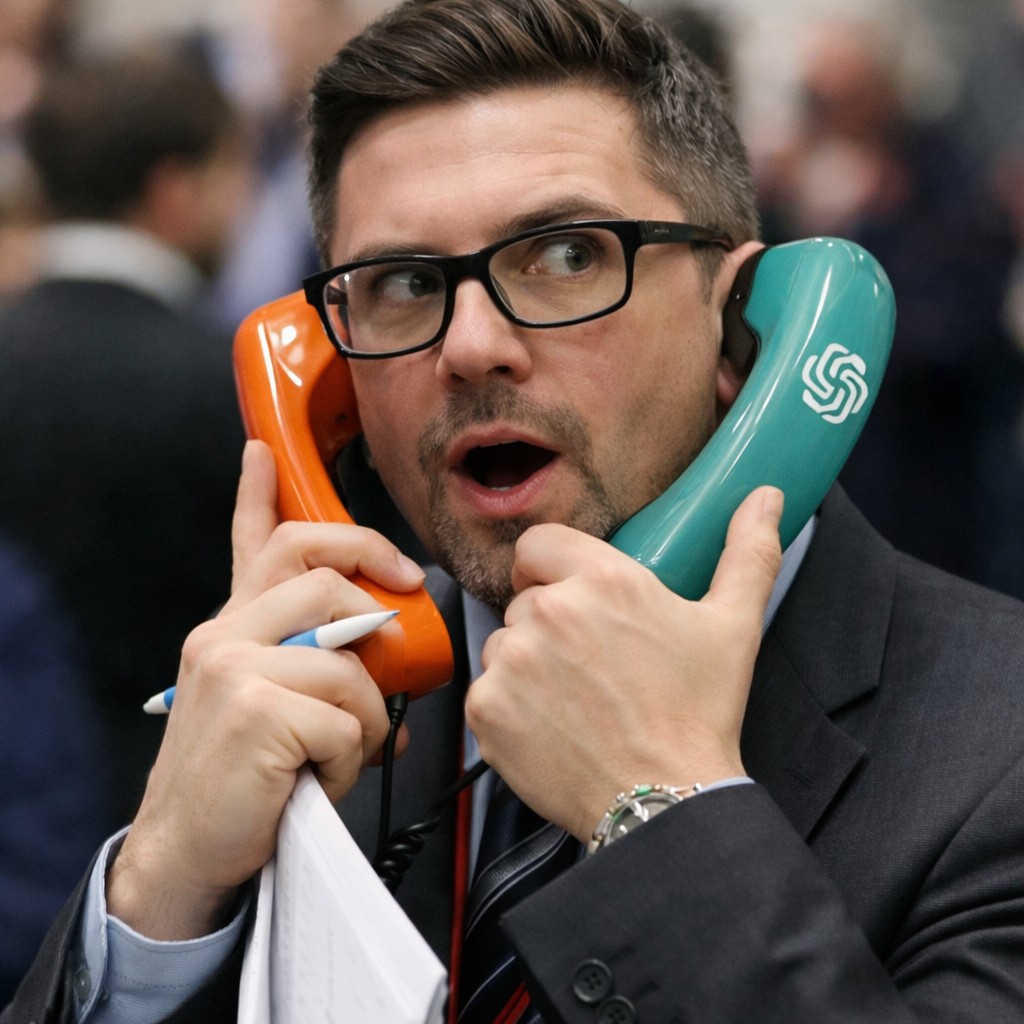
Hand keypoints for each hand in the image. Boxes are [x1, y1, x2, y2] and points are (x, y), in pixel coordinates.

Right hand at [107, 441, 425, 939]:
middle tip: (403, 613)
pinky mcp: (255, 712)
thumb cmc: (241, 780)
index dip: (259, 492)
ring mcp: (236, 669)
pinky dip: (355, 756)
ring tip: (353, 750)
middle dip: (375, 582)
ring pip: (348, 660)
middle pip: (316, 569)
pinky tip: (327, 777)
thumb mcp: (267, 707)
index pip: (249, 542)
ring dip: (371, 714)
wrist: (187, 851)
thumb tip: (392, 668)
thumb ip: (315, 672)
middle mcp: (225, 636)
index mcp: (231, 630)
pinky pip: (346, 718)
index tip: (265, 453)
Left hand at [465, 486, 783, 842]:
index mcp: (604, 580)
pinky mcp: (487, 709)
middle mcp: (550, 612)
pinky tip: (552, 727)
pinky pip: (486, 690)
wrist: (666, 800)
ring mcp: (513, 661)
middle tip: (590, 663)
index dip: (548, 565)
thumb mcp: (734, 626)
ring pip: (503, 644)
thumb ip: (747, 552)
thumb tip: (765, 498)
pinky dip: (509, 708)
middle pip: (525, 599)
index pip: (538, 543)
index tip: (565, 592)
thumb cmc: (698, 714)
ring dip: (527, 664)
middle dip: (549, 624)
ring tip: (574, 699)